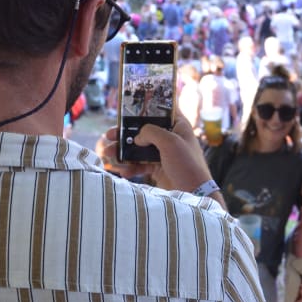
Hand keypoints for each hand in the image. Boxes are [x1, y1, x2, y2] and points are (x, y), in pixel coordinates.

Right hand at [98, 117, 212, 193]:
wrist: (194, 194)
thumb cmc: (187, 164)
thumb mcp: (170, 142)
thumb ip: (151, 132)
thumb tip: (137, 137)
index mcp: (178, 125)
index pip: (161, 110)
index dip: (145, 108)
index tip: (127, 109)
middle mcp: (171, 137)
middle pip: (143, 130)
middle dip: (125, 133)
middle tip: (109, 135)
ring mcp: (163, 153)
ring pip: (139, 148)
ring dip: (123, 151)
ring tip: (107, 154)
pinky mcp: (158, 168)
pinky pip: (140, 164)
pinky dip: (130, 167)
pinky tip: (122, 171)